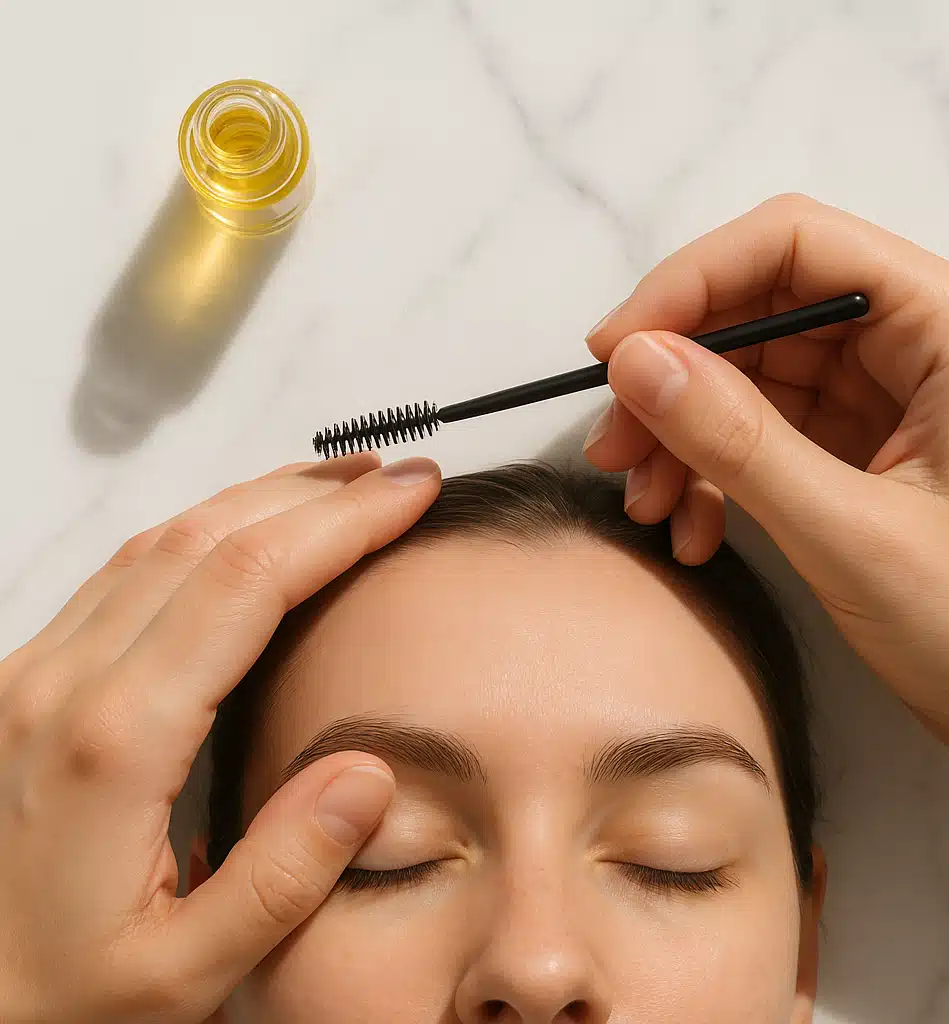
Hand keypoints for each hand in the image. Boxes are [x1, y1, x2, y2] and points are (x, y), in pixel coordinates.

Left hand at [0, 454, 440, 1022]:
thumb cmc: (56, 996)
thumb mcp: (181, 976)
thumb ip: (280, 879)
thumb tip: (369, 773)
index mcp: (113, 742)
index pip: (248, 583)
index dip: (340, 525)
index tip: (411, 493)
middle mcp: (63, 682)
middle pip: (207, 538)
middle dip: (314, 493)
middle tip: (394, 474)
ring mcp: (35, 670)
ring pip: (162, 539)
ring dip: (260, 498)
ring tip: (340, 486)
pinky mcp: (28, 677)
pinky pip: (128, 570)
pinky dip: (206, 530)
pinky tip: (249, 532)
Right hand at [583, 193, 948, 814]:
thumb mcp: (853, 535)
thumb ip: (738, 440)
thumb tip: (635, 360)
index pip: (794, 245)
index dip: (689, 284)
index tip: (612, 353)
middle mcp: (924, 345)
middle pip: (763, 313)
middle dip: (676, 378)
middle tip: (613, 449)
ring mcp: (895, 400)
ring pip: (754, 379)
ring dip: (686, 437)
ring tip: (649, 508)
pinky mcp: (870, 452)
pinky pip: (769, 436)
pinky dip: (718, 475)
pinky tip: (694, 531)